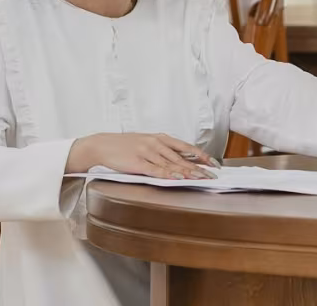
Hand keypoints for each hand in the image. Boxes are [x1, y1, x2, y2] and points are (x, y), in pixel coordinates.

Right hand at [66, 133, 217, 179]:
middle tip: (212, 174)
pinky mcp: (137, 162)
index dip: (201, 155)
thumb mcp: (147, 142)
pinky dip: (168, 174)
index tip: (213, 162)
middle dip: (198, 166)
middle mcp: (155, 143)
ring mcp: (146, 152)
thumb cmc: (125, 145)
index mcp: (160, 137)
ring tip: (200, 178)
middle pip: (181, 157)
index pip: (185, 146)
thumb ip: (164, 150)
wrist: (102, 145)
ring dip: (187, 172)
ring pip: (171, 163)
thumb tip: (182, 159)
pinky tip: (177, 178)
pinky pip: (155, 170)